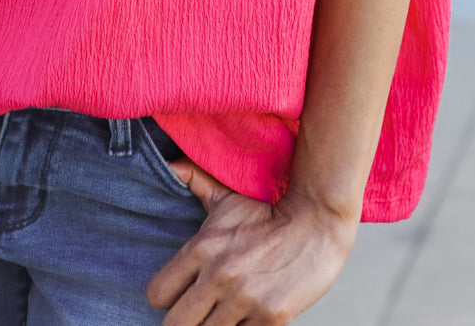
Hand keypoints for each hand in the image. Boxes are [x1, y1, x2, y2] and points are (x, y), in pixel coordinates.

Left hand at [146, 159, 356, 324]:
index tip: (181, 294)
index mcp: (202, 247)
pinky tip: (249, 315)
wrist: (317, 222)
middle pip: (175, 325)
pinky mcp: (270, 320)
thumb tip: (170, 165)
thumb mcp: (227, 197)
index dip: (167, 297)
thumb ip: (194, 182)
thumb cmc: (267, 212)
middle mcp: (219, 275)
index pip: (157, 294)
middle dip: (186, 320)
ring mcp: (244, 299)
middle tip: (200, 312)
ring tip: (227, 311)